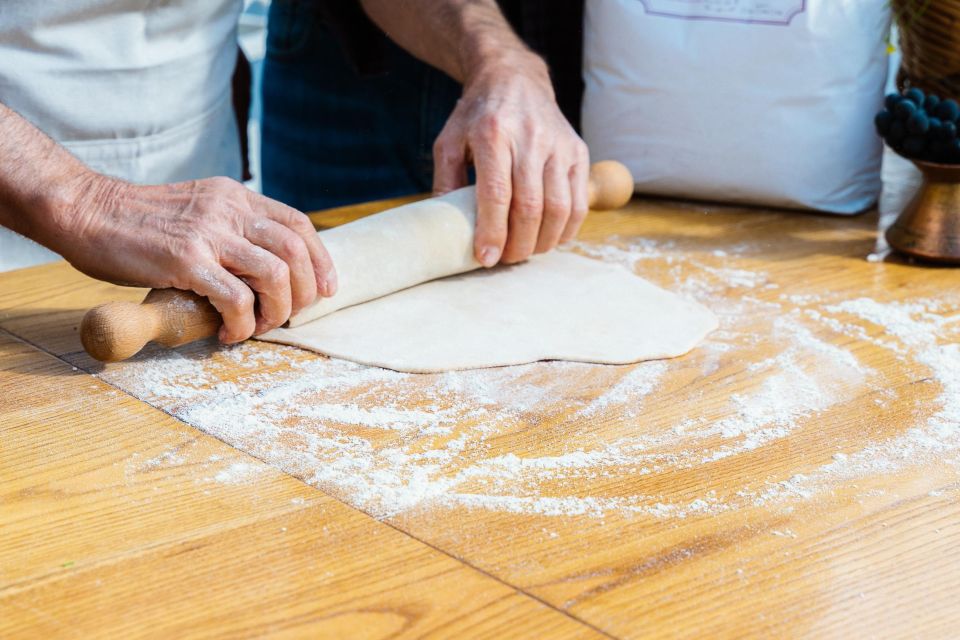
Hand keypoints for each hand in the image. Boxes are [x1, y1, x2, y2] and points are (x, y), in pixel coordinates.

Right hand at [55, 174, 335, 342]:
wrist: (84, 210)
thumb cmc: (137, 222)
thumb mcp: (197, 209)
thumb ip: (230, 227)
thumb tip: (263, 266)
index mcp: (235, 196)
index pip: (298, 224)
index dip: (320, 259)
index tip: (326, 289)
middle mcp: (229, 210)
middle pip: (296, 250)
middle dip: (305, 292)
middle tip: (289, 316)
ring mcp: (208, 233)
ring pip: (275, 275)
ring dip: (277, 311)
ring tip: (258, 327)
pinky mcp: (186, 260)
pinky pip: (236, 299)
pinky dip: (242, 323)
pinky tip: (228, 333)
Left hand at [432, 53, 589, 266]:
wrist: (515, 79)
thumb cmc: (478, 116)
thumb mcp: (449, 141)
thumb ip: (445, 182)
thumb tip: (444, 228)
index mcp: (493, 134)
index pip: (497, 194)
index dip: (493, 232)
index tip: (486, 258)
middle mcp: (530, 139)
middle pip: (530, 206)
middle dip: (518, 244)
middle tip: (504, 259)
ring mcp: (558, 146)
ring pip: (559, 208)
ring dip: (542, 241)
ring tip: (525, 251)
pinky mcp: (578, 152)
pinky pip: (579, 202)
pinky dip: (566, 229)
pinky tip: (549, 238)